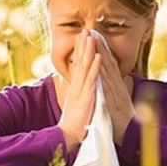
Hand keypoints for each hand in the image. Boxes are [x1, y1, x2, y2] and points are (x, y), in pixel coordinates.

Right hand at [57, 30, 101, 150]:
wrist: (68, 135)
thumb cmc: (74, 122)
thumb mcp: (76, 104)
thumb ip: (78, 93)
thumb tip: (78, 86)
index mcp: (76, 87)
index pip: (78, 64)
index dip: (80, 50)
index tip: (82, 37)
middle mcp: (77, 85)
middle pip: (80, 61)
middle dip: (83, 45)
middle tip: (85, 29)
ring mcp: (81, 90)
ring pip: (85, 66)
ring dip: (88, 51)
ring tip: (91, 37)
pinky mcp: (86, 96)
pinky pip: (92, 79)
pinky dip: (95, 67)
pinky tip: (98, 56)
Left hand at [93, 34, 135, 145]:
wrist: (131, 134)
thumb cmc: (123, 120)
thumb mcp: (118, 101)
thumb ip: (115, 90)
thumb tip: (117, 79)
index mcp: (116, 85)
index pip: (108, 64)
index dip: (102, 49)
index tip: (95, 36)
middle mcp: (117, 85)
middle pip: (108, 62)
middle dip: (100, 46)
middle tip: (92, 30)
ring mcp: (116, 91)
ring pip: (107, 69)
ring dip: (101, 54)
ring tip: (94, 40)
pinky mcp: (113, 100)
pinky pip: (107, 84)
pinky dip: (103, 72)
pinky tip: (98, 62)